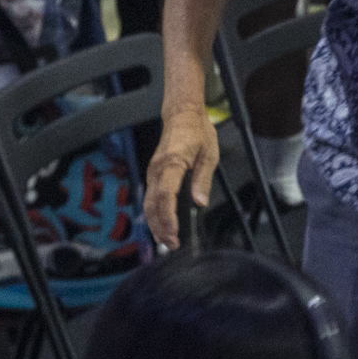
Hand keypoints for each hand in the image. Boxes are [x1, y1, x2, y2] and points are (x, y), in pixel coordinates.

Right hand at [143, 106, 222, 249]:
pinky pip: (150, 196)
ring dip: (155, 223)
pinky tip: (160, 224)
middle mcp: (158, 169)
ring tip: (166, 240)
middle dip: (161, 226)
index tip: (174, 233)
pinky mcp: (154, 173)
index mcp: (172, 163)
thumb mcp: (208, 154)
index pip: (166, 195)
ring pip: (148, 202)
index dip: (168, 217)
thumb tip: (201, 203)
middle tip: (172, 244)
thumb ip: (203, 180)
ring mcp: (153, 171)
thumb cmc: (196, 131)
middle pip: (153, 204)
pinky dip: (153, 213)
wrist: (182, 114)